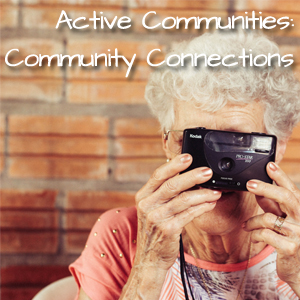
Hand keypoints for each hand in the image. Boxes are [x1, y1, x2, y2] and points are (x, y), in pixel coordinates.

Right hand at [134, 154, 221, 271]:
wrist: (150, 257)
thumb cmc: (154, 230)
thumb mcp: (153, 209)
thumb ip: (164, 193)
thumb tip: (186, 176)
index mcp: (143, 196)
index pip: (158, 175)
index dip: (174, 165)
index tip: (188, 156)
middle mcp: (147, 205)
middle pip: (172, 185)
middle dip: (192, 176)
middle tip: (208, 171)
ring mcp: (157, 218)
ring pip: (184, 200)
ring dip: (203, 194)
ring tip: (215, 190)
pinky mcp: (168, 229)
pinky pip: (190, 214)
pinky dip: (202, 207)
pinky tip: (211, 203)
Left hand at [243, 162, 299, 293]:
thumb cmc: (290, 242)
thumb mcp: (283, 221)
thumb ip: (273, 207)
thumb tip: (258, 191)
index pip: (292, 190)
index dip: (281, 176)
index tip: (269, 165)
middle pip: (286, 198)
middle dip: (266, 188)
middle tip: (249, 184)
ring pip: (269, 218)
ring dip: (252, 221)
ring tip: (246, 225)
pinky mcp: (292, 248)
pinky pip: (265, 234)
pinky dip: (255, 234)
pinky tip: (255, 238)